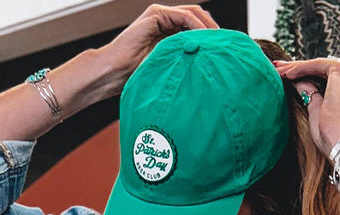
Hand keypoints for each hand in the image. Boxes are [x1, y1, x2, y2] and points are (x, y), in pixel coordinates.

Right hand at [100, 4, 217, 89]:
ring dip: (207, 27)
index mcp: (168, 33)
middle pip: (197, 17)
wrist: (116, 72)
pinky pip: (183, 16)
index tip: (222, 51)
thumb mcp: (168, 69)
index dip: (210, 37)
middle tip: (224, 45)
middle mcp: (165, 21)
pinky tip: (203, 39)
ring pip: (192, 14)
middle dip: (212, 29)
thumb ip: (183, 62)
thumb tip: (205, 69)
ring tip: (216, 42)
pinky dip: (196, 26)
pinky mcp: (156, 15)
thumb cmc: (136, 76)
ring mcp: (160, 16)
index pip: (195, 28)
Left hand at [272, 56, 339, 158]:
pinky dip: (299, 69)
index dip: (307, 75)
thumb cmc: (334, 136)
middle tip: (278, 68)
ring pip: (318, 65)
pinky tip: (285, 74)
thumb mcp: (319, 110)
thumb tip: (298, 81)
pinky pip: (316, 65)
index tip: (288, 77)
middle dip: (298, 69)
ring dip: (296, 68)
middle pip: (322, 68)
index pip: (328, 76)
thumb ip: (311, 93)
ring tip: (277, 71)